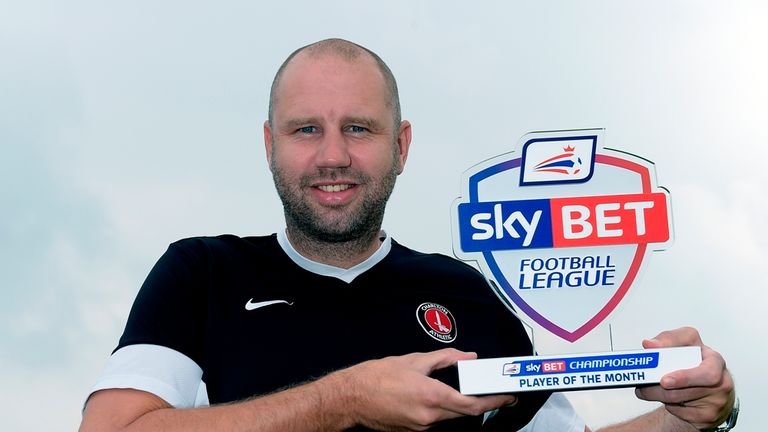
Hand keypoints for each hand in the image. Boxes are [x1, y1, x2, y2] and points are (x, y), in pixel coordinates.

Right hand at [332, 348, 516, 430]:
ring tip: (459, 387)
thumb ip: (446, 358)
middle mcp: (430, 416)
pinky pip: (435, 419)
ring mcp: (421, 426)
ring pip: (449, 416)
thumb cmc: (378, 376)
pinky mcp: (413, 430)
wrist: (351, 397)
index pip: (473, 404)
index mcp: (432, 396)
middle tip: (492, 391)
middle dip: (481, 402)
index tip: (507, 397)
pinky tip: (435, 395)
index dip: (494, 401)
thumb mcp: (414, 360)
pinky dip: (441, 407)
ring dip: (458, 404)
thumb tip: (468, 356)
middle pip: (465, 413)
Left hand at [635, 327, 734, 429]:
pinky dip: (669, 406)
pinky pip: (682, 413)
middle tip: (646, 388)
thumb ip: (666, 340)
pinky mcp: (710, 415)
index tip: (664, 380)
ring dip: (657, 395)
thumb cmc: (693, 364)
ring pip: (680, 399)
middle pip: (689, 387)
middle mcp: (721, 379)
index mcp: (714, 358)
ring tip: (646, 389)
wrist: (708, 389)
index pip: (707, 368)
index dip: (685, 377)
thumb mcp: (683, 345)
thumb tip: (649, 344)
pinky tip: (666, 399)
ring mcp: (718, 399)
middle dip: (665, 388)